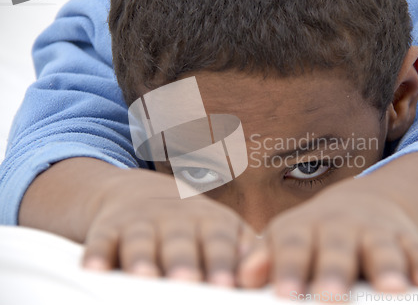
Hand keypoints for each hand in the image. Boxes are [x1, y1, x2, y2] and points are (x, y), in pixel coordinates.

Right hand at [81, 168, 257, 286]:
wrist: (141, 192)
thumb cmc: (193, 223)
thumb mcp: (223, 229)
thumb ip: (244, 251)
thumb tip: (265, 275)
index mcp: (208, 221)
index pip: (218, 239)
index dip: (221, 260)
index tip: (226, 284)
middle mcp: (174, 219)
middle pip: (179, 240)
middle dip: (183, 260)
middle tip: (186, 282)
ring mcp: (140, 222)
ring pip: (141, 239)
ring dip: (142, 257)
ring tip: (144, 276)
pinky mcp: (108, 228)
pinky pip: (100, 240)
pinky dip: (96, 254)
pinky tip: (93, 269)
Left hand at [239, 179, 417, 296]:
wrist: (361, 203)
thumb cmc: (314, 233)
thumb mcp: (287, 238)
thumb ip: (266, 258)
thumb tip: (242, 279)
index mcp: (303, 227)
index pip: (293, 246)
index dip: (289, 268)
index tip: (285, 294)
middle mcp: (338, 225)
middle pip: (336, 246)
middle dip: (334, 271)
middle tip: (331, 297)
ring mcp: (373, 228)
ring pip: (379, 245)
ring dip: (386, 265)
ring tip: (391, 288)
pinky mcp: (404, 235)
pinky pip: (416, 247)